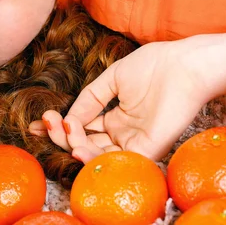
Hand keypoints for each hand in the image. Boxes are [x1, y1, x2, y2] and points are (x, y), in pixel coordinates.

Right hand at [30, 38, 217, 162]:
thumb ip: (89, 99)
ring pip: (98, 155)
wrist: (185, 65)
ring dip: (74, 146)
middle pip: (86, 144)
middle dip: (62, 136)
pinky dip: (95, 157)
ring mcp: (136, 142)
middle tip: (47, 123)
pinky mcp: (149, 149)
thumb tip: (68, 117)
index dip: (61, 128)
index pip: (84, 129)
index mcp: (116, 118)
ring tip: (61, 130)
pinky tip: (77, 146)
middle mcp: (124, 133)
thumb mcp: (112, 79)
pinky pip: (119, 161)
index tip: (40, 121)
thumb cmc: (155, 66)